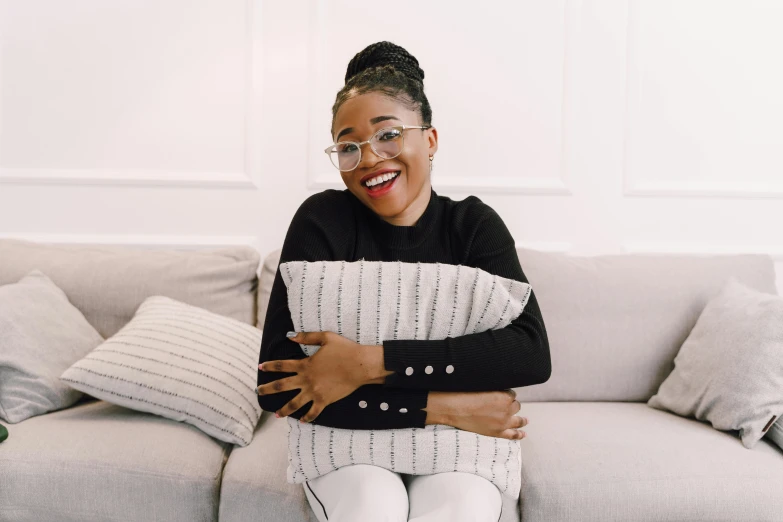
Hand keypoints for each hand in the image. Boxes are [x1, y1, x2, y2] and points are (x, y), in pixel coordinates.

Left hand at [257, 331, 385, 422]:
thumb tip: (290, 337)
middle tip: (258, 391)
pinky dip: (307, 418)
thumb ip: (306, 337)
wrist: (360, 365)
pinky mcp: (325, 400)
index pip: (282, 365)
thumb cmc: (345, 349)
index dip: (270, 366)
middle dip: (267, 389)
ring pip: (294, 404)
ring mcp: (314, 392)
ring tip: (276, 415)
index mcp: (305, 365)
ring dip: (284, 410)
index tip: (260, 367)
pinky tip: (302, 421)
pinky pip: (313, 412)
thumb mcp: (325, 338)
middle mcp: (306, 380)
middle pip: (281, 386)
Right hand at [425, 389, 527, 440]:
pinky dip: (519, 434)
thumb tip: (500, 392)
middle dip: (510, 405)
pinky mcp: (497, 433)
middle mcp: (507, 410)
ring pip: (518, 420)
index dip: (505, 394)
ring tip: (525, 420)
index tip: (499, 395)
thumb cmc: (465, 395)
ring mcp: (503, 423)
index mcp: (504, 396)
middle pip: (515, 406)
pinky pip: (512, 434)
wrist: (454, 409)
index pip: (511, 394)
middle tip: (501, 405)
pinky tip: (523, 434)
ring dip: (521, 419)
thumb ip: (494, 390)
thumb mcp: (483, 386)